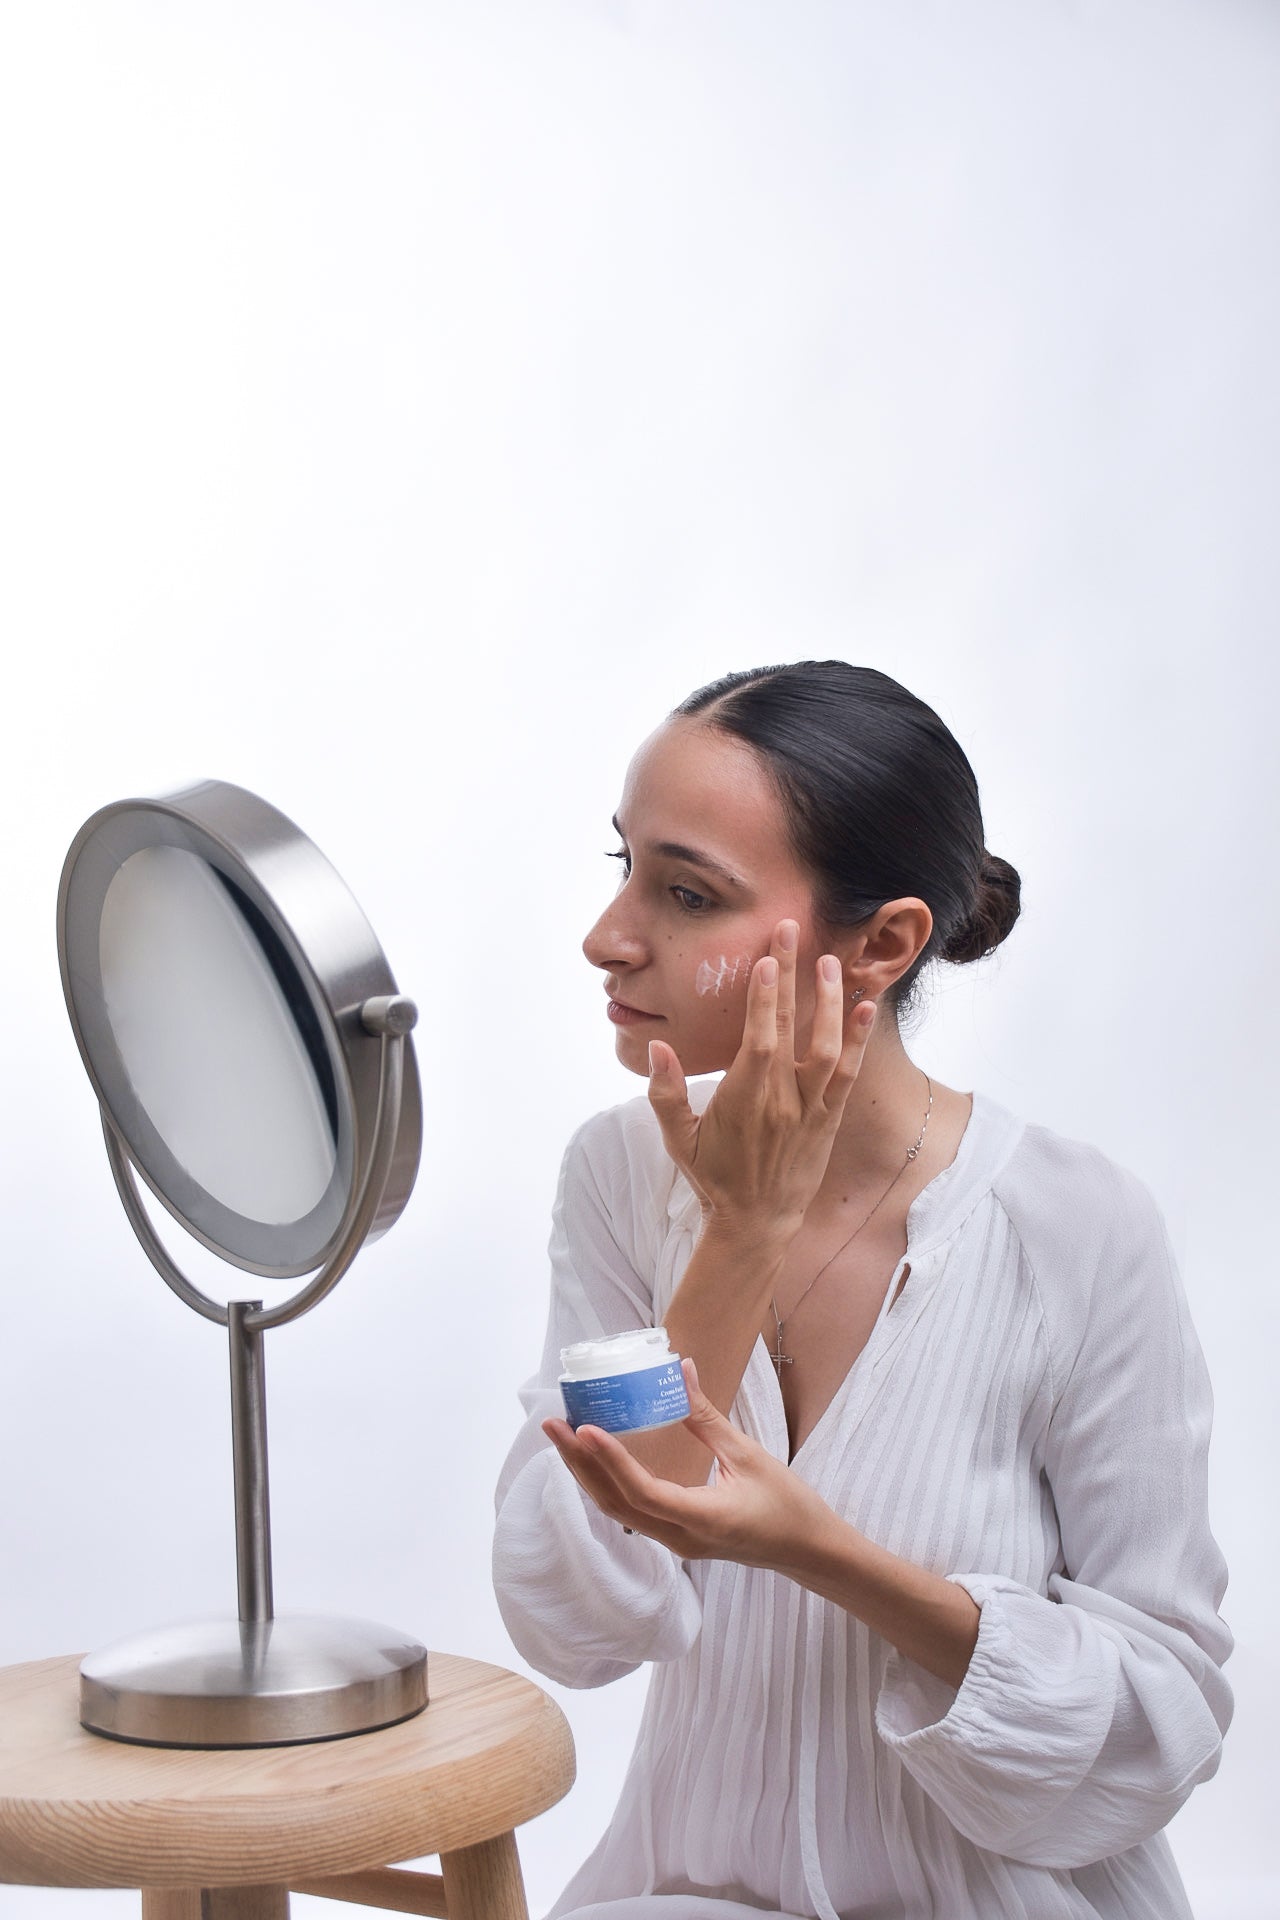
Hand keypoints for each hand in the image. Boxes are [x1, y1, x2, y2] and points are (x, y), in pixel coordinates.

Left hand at [542, 1359, 836, 1570]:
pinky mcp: (676, 1537)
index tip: (585, 1428)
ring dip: (588, 1474)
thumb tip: (681, 1369)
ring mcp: (675, 1542)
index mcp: (702, 1519)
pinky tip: (594, 1459)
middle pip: (615, 1504)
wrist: (806, 1549)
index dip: (610, 1460)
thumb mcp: (749, 1455)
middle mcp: (680, 1538)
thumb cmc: (786, 1503)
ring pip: (618, 1511)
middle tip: (554, 1425)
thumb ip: (707, 1417)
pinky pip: (631, 1511)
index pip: (642, 1492)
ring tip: (564, 1437)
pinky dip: (607, 1483)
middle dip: (580, 1464)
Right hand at [646, 919, 876, 1232]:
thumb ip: (665, 1093)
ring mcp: (810, 1110)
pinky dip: (859, 1039)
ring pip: (829, 1049)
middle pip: (789, 1029)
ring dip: (831, 1003)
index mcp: (743, 1099)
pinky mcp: (829, 1119)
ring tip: (830, 962)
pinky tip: (866, 1006)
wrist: (757, 1222)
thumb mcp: (679, 1139)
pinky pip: (850, 1074)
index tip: (767, 959)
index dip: (763, 997)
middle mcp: (781, 1101)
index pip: (757, 1038)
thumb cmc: (713, 1177)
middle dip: (791, 978)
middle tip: (792, 931)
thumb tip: (656, 1047)